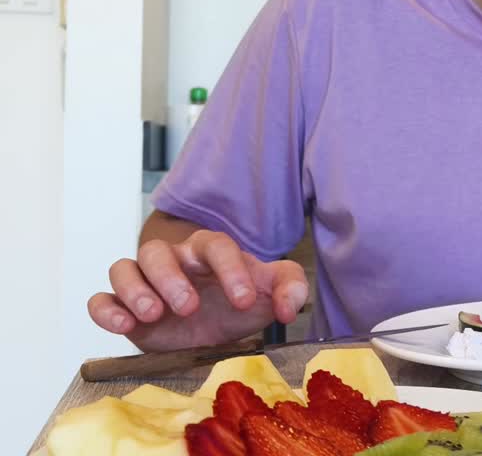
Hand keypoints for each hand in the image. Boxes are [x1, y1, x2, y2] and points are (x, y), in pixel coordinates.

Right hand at [86, 230, 307, 351]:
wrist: (214, 325)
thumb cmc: (241, 300)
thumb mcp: (271, 292)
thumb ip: (291, 288)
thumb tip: (288, 308)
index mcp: (211, 251)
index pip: (216, 245)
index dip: (229, 270)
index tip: (243, 301)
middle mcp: (173, 260)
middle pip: (159, 251)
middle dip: (172, 278)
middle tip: (190, 308)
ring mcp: (144, 282)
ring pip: (125, 267)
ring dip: (135, 289)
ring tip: (153, 314)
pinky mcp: (123, 307)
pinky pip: (101, 298)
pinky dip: (106, 309)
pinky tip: (124, 325)